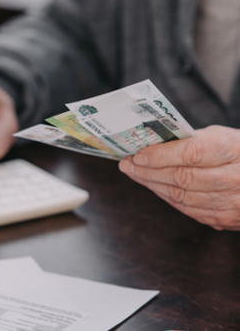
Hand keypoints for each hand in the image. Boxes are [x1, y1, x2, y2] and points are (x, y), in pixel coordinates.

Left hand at [118, 125, 239, 229]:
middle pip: (182, 178)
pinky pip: (189, 210)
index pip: (191, 154)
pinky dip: (167, 197)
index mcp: (234, 149)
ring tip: (135, 174)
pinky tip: (154, 187)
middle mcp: (236, 178)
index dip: (160, 155)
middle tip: (127, 164)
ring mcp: (233, 203)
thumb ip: (191, 140)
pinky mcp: (227, 219)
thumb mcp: (223, 136)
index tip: (137, 154)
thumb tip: (151, 144)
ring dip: (152, 186)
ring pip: (182, 197)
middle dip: (148, 172)